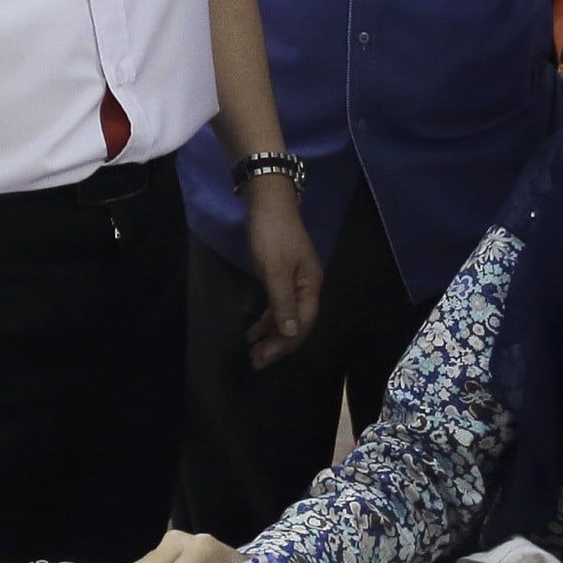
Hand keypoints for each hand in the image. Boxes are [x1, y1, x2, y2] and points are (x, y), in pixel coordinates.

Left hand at [241, 178, 320, 370]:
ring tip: (252, 350)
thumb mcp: (275, 270)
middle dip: (277, 344)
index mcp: (310, 286)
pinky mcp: (282, 275)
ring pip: (286, 316)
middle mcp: (307, 287)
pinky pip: (278, 305)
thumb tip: (292, 333)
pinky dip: (267, 319)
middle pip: (296, 323)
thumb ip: (283, 303)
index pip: (302, 324)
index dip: (283, 344)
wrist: (267, 201)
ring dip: (271, 334)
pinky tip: (255, 328)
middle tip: (255, 361)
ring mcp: (295, 281)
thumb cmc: (271, 235)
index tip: (262, 358)